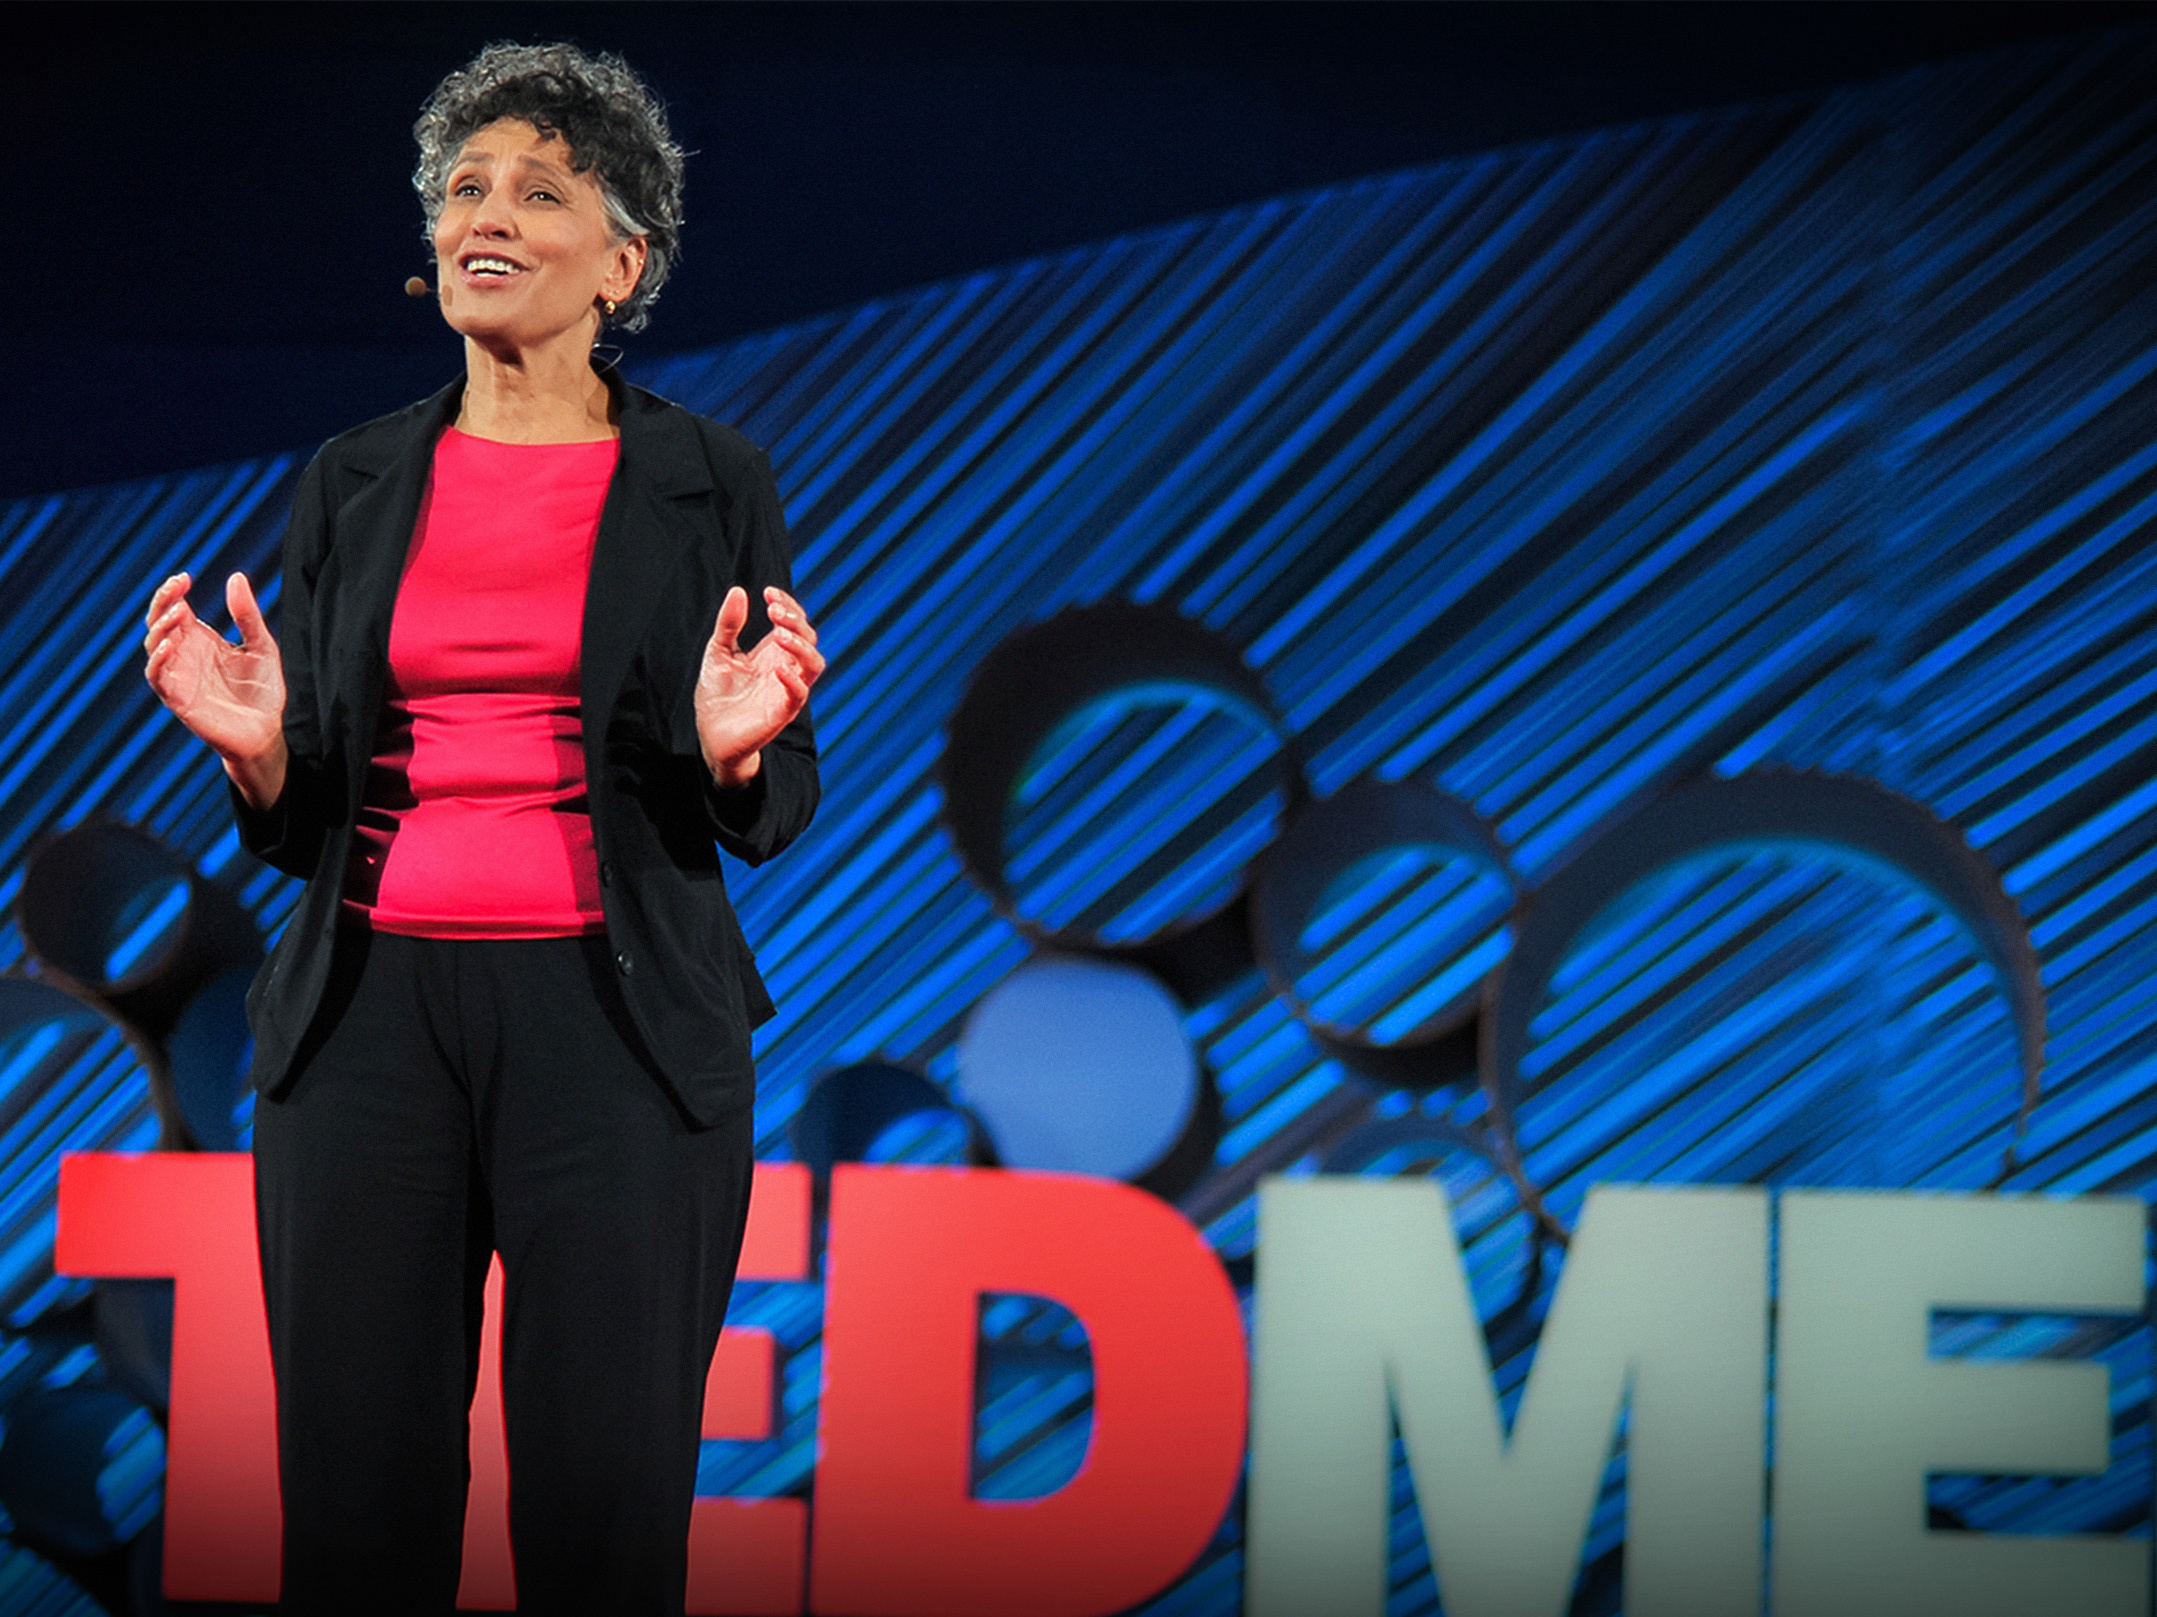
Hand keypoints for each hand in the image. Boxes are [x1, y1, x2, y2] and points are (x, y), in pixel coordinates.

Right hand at [143, 571, 288, 808]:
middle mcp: (184, 655)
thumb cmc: (262, 690)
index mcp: (199, 640)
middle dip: (162, 602)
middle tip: (176, 587)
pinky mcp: (178, 699)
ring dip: (160, 628)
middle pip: (158, 622)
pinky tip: (169, 646)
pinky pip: (157, 678)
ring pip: (153, 646)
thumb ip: (247, 614)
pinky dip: (157, 661)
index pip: (174, 608)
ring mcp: (179, 676)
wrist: (267, 731)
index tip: (185, 577)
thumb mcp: (261, 645)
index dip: (172, 592)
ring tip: (177, 614)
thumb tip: (235, 577)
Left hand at [694, 586, 823, 786]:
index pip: (795, 622)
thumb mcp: (718, 651)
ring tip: (779, 635)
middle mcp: (786, 667)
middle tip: (773, 611)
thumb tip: (738, 591)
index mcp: (773, 651)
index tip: (768, 593)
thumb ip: (729, 623)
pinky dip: (793, 680)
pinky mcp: (782, 712)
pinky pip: (799, 695)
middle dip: (795, 620)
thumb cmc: (717, 694)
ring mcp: (786, 689)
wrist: (710, 732)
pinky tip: (777, 668)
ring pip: (814, 664)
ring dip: (802, 646)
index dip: (788, 604)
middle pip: (809, 638)